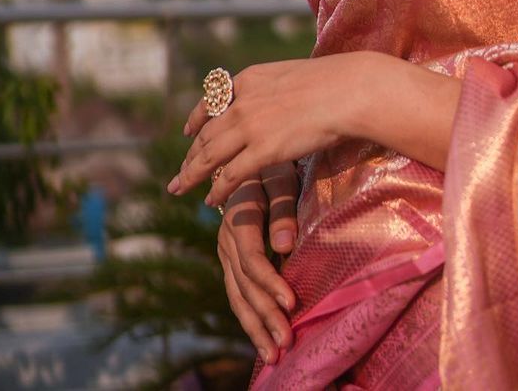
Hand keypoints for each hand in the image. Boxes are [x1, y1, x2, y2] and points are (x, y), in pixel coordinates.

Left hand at [168, 54, 367, 207]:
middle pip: (207, 134)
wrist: (347, 90)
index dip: (197, 119)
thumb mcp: (293, 75)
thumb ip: (277, 89)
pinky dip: (217, 190)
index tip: (188, 131)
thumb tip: (282, 98)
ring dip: (192, 175)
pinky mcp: (262, 150)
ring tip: (180, 189)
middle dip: (190, 155)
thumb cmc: (334, 82)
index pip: (212, 101)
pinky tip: (211, 201)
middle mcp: (242, 102)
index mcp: (250, 79)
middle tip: (180, 173)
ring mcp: (249, 126)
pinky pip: (230, 176)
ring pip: (210, 156)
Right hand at [217, 166, 298, 367]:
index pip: (252, 259)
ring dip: (255, 327)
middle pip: (244, 285)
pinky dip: (249, 320)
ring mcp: (225, 254)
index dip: (270, 283)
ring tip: (274, 355)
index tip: (292, 304)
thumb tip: (286, 247)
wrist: (250, 163)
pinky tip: (263, 342)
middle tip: (286, 342)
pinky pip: (237, 296)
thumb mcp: (280, 178)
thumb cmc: (273, 168)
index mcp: (237, 218)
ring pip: (237, 296)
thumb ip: (283, 210)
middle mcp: (226, 241)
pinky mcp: (230, 263)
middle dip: (266, 315)